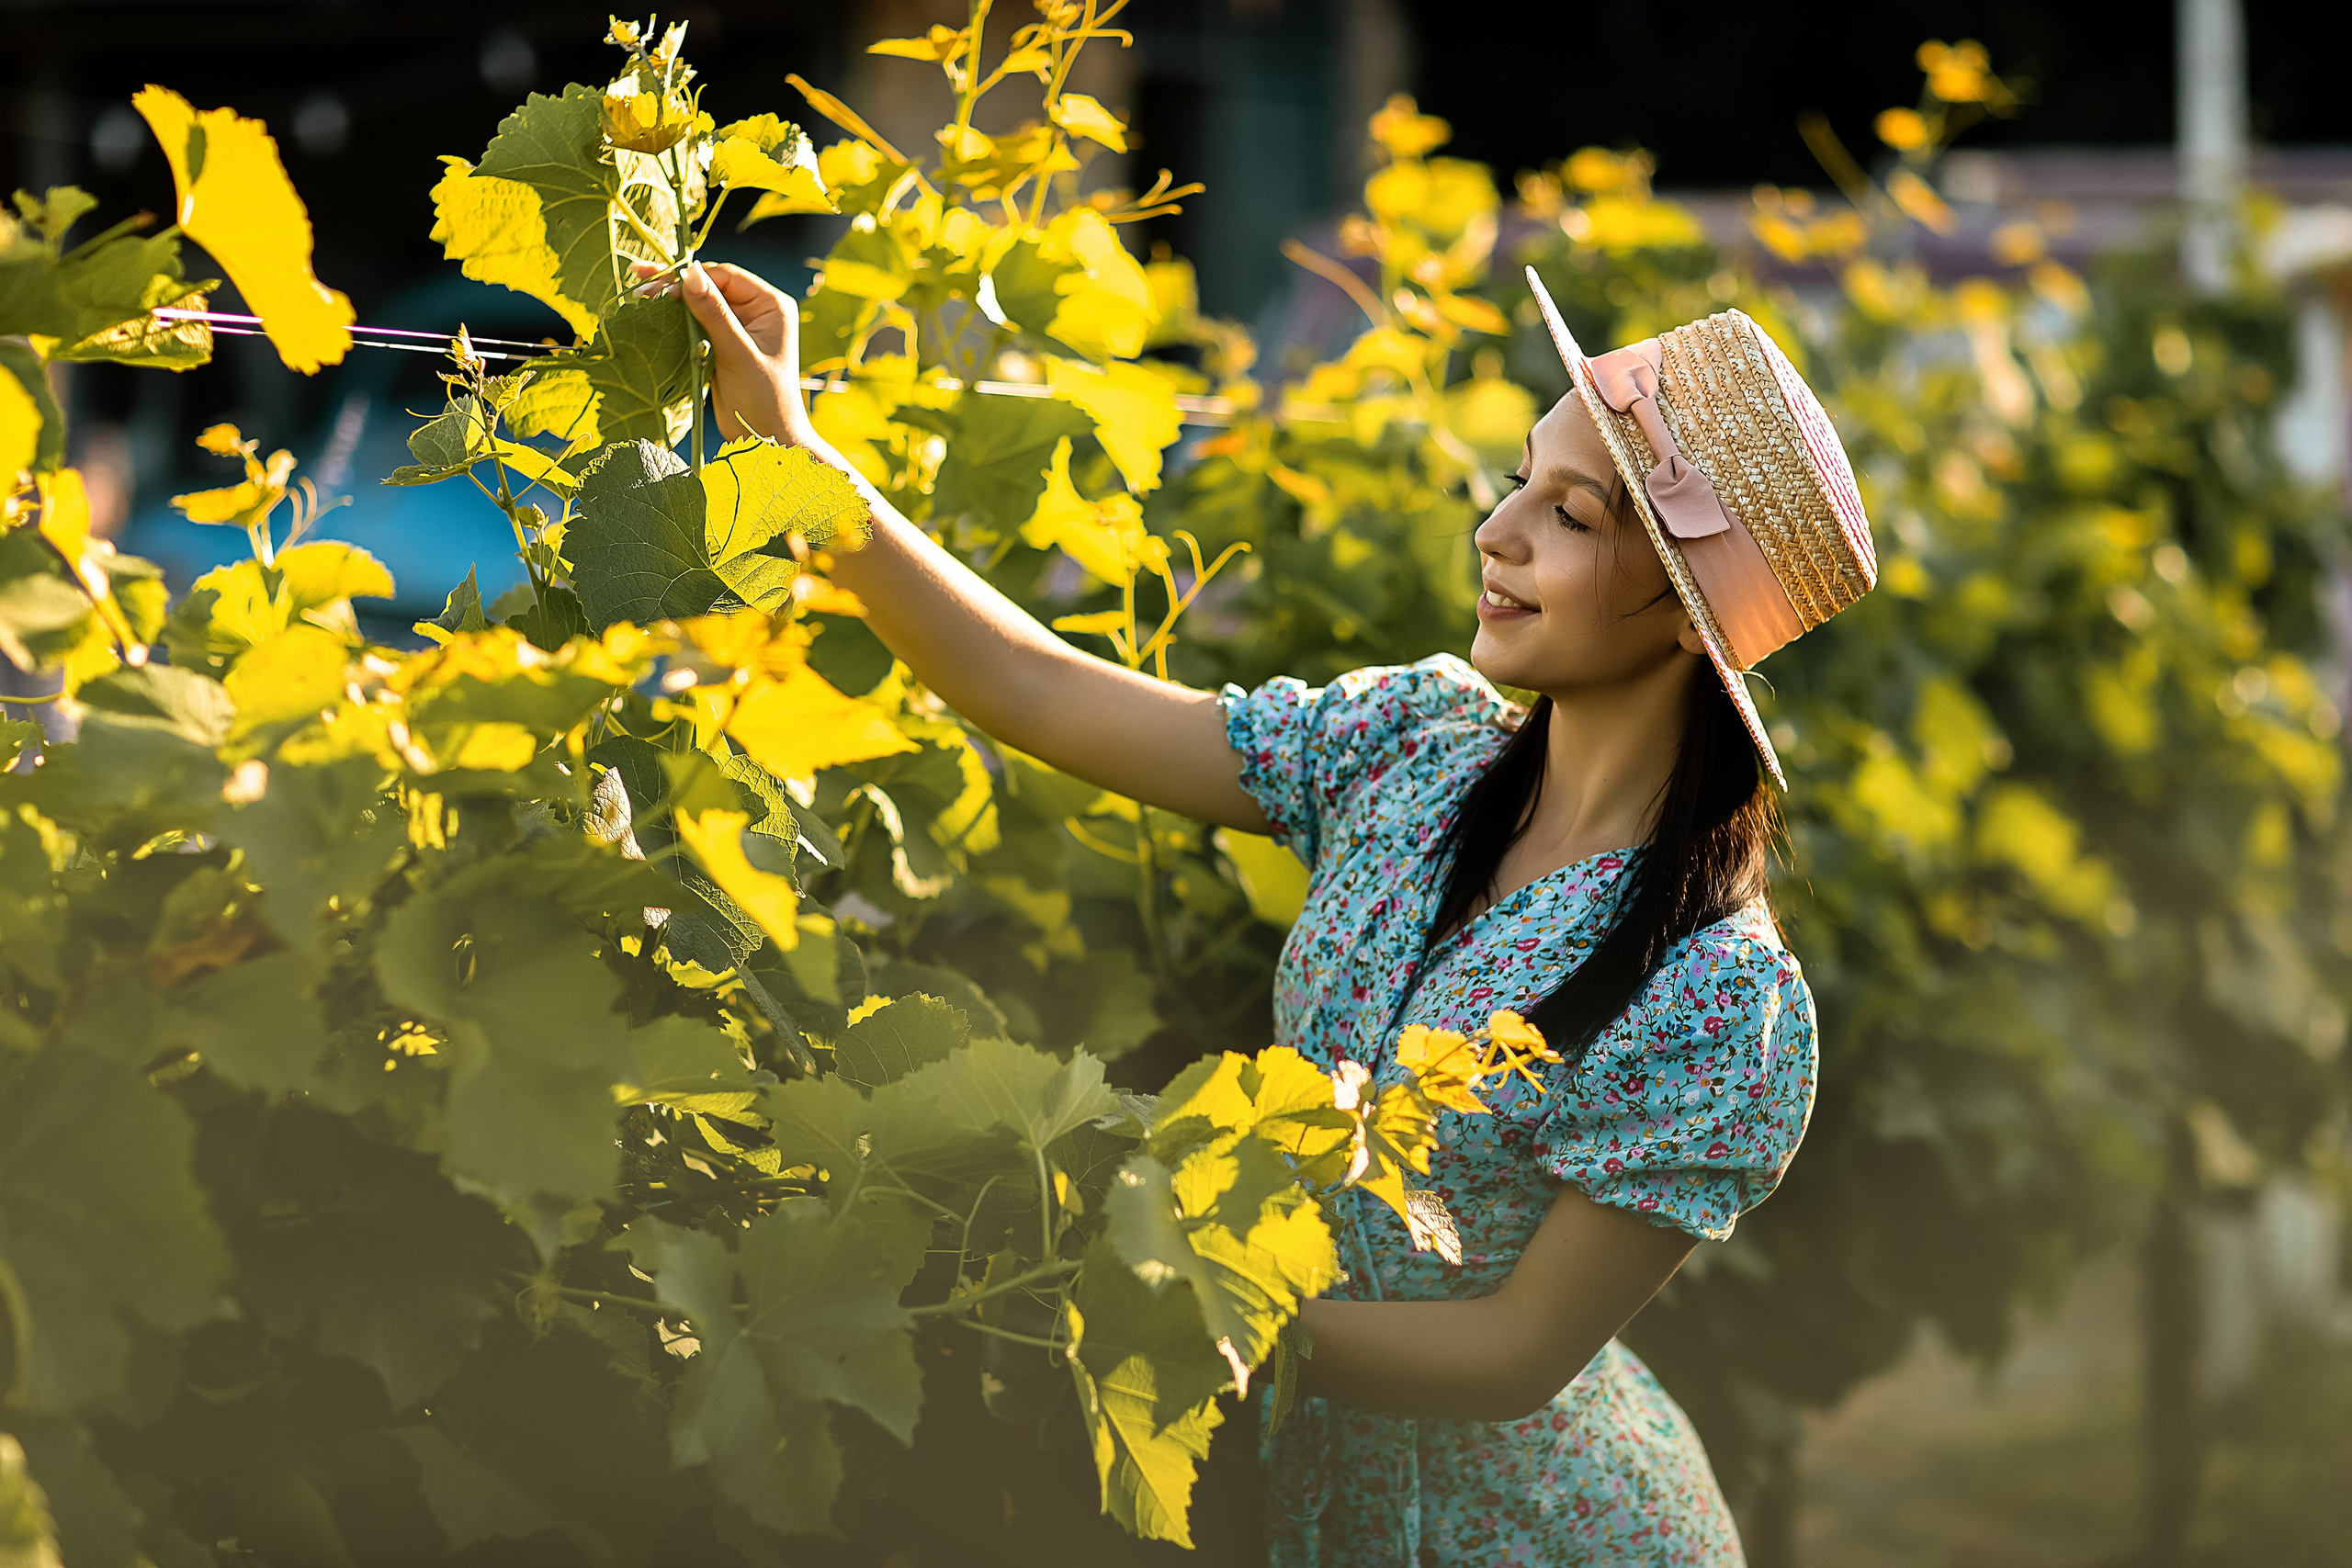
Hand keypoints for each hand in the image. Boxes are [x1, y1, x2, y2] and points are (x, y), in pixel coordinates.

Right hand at [632, 260, 815, 447]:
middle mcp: (757, 312)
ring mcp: (739, 328)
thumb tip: (690, 273)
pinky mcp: (723, 346)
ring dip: (672, 303)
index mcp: (770, 306)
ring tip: (639, 297)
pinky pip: (697, 326)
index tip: (659, 285)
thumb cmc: (763, 400)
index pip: (726, 277)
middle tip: (639, 284)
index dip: (692, 278)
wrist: (766, 441)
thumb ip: (714, 314)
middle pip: (711, 288)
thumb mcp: (737, 354)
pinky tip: (652, 316)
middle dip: (676, 287)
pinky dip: (676, 323)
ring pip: (700, 306)